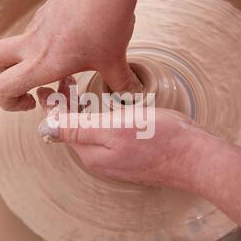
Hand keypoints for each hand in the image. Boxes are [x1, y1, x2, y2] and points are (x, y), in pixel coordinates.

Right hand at [0, 0, 145, 111]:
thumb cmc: (107, 21)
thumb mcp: (115, 60)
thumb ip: (120, 83)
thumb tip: (131, 94)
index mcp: (43, 63)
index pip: (2, 88)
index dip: (10, 103)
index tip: (33, 103)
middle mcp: (33, 44)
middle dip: (3, 77)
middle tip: (29, 86)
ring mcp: (37, 25)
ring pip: (13, 43)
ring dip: (26, 60)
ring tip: (60, 67)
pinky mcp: (46, 11)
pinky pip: (34, 32)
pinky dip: (43, 44)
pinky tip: (73, 44)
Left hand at [38, 101, 223, 190]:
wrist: (194, 157)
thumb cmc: (159, 138)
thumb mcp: (115, 129)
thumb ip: (79, 129)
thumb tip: (46, 128)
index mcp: (90, 152)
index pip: (62, 126)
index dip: (54, 104)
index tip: (50, 84)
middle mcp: (99, 159)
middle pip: (73, 129)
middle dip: (66, 105)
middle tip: (66, 81)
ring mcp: (114, 159)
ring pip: (88, 131)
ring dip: (81, 110)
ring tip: (79, 90)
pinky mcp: (128, 154)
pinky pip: (104, 135)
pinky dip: (97, 118)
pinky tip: (102, 108)